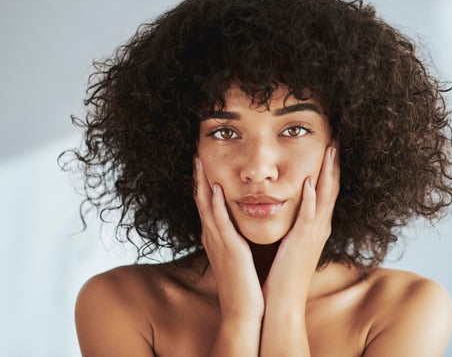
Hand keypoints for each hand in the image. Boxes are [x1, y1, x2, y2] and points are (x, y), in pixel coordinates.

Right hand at [193, 157, 263, 321]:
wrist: (243, 311)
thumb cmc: (242, 284)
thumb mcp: (236, 256)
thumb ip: (233, 239)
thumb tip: (236, 227)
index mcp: (215, 237)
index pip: (206, 204)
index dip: (203, 183)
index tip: (203, 163)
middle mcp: (212, 236)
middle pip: (200, 200)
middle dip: (198, 177)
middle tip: (195, 154)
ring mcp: (217, 242)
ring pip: (205, 206)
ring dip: (202, 182)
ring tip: (200, 161)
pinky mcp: (228, 248)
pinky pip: (219, 222)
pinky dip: (215, 204)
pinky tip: (214, 188)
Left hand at [263, 146, 339, 311]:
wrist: (281, 303)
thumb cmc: (283, 273)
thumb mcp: (292, 243)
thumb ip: (294, 225)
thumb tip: (289, 209)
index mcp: (315, 226)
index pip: (326, 190)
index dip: (329, 168)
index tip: (329, 146)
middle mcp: (319, 227)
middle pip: (331, 188)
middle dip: (333, 163)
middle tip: (336, 138)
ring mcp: (313, 234)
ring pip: (325, 197)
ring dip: (327, 172)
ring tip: (330, 149)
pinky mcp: (302, 243)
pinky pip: (309, 216)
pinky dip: (311, 199)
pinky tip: (310, 181)